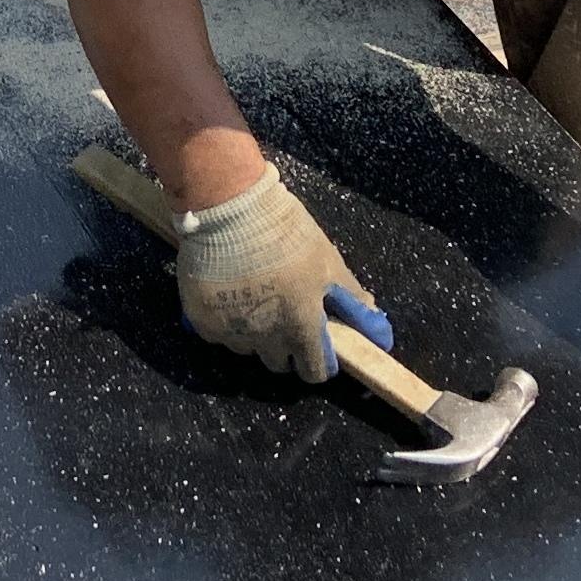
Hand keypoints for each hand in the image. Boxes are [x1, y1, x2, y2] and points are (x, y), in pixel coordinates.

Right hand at [174, 164, 378, 382]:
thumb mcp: (328, 261)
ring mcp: (231, 333)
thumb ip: (352, 299)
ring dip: (253, 332)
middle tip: (283, 311)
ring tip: (253, 294)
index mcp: (301, 329)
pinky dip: (224, 319)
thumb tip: (379, 329)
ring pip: (247, 348)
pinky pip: (218, 332)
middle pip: (278, 362)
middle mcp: (266, 340)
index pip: (314, 372)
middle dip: (285, 345)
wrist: (228, 208)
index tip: (316, 342)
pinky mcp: (202, 321)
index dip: (319, 360)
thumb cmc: (285, 233)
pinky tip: (227, 289)